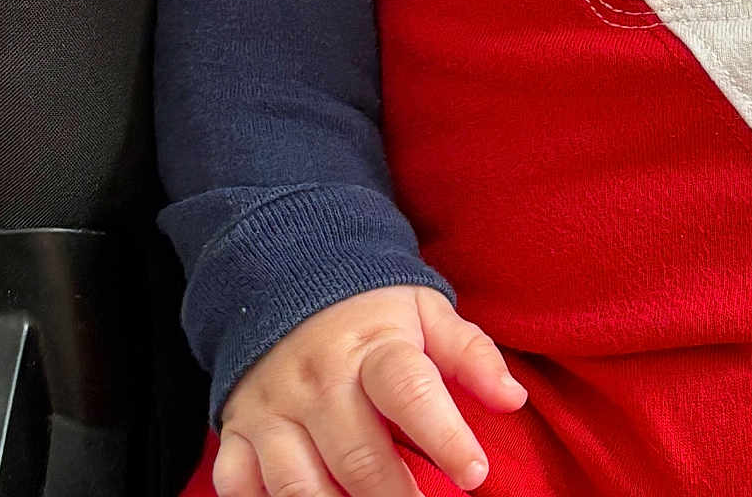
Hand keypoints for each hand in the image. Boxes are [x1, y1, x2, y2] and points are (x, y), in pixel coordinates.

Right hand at [212, 285, 527, 495]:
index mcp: (372, 346)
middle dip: (396, 496)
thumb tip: (513, 398)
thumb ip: (470, 354)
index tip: (475, 473)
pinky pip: (240, 485)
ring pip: (298, 484)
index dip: (444, 436)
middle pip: (357, 454)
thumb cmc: (372, 310)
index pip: (410, 391)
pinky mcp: (239, 431)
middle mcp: (319, 379)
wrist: (287, 276)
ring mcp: (274, 409)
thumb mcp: (426, 312)